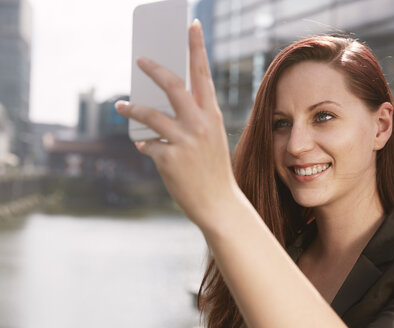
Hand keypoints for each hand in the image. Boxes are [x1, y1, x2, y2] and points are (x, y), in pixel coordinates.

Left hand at [116, 20, 237, 229]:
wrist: (219, 203)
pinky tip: (145, 145)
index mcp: (212, 115)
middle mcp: (200, 124)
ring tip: (121, 106)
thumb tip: (161, 105)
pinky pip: (147, 143)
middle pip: (173, 85)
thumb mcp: (211, 138)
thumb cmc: (213, 168)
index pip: (203, 74)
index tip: (191, 25)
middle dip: (154, 68)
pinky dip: (143, 143)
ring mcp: (184, 141)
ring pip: (150, 114)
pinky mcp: (169, 158)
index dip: (196, 48)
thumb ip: (192, 119)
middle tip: (140, 59)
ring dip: (132, 108)